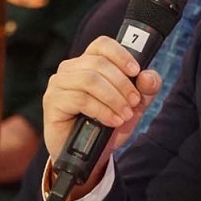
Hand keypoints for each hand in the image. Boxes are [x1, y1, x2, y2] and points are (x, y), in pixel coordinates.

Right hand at [42, 36, 161, 160]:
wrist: (90, 156)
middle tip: (134, 103)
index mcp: (89, 62)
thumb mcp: (134, 107)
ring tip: (124, 115)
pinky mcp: (52, 101)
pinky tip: (112, 120)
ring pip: (90, 79)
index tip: (136, 71)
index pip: (102, 44)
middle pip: (99, 63)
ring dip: (113, 98)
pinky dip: (102, 110)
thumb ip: (146, 90)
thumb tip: (148, 76)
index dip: (121, 55)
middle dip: (122, 84)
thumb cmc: (108, 125)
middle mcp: (71, 68)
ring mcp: (59, 83)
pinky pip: (80, 99)